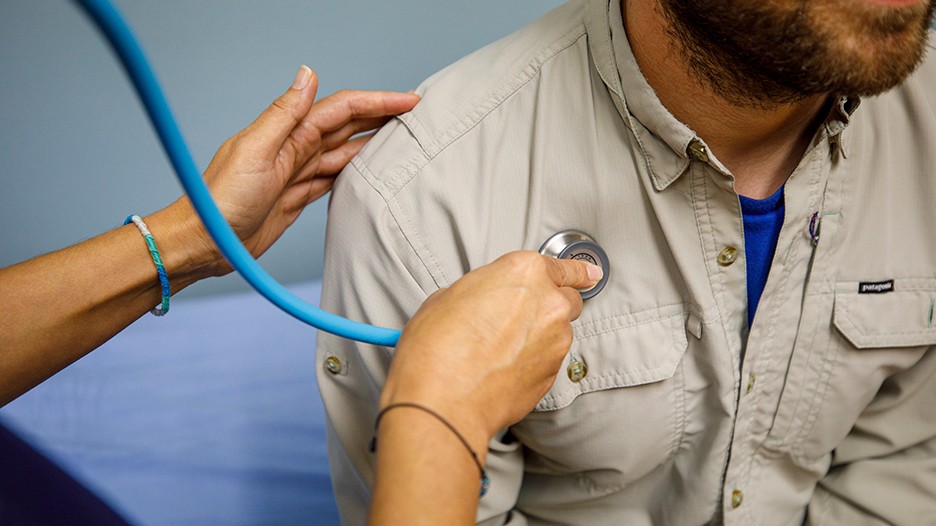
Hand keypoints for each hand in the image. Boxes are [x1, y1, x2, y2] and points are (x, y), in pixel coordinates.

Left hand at [163, 66, 418, 276]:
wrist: (206, 243)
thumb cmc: (221, 199)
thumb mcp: (255, 150)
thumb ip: (285, 113)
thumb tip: (308, 74)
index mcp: (288, 132)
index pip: (342, 109)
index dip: (377, 102)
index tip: (408, 101)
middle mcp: (295, 148)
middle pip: (349, 126)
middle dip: (382, 117)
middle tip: (416, 115)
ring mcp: (298, 172)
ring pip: (346, 151)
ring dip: (374, 142)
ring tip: (404, 139)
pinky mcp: (299, 196)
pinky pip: (335, 177)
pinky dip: (356, 170)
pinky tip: (371, 169)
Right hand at [380, 251, 601, 454]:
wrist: (444, 400)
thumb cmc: (438, 347)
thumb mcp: (449, 296)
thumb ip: (482, 290)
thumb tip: (485, 300)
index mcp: (524, 272)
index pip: (565, 267)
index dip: (577, 271)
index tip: (588, 274)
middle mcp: (549, 303)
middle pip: (568, 300)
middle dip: (549, 306)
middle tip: (518, 317)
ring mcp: (556, 341)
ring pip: (558, 333)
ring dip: (539, 336)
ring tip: (500, 349)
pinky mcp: (553, 374)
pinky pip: (548, 361)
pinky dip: (533, 362)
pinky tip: (502, 368)